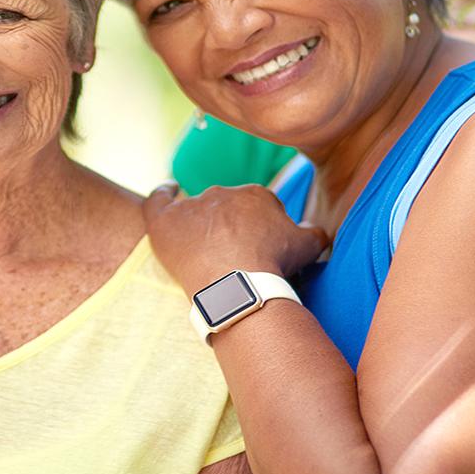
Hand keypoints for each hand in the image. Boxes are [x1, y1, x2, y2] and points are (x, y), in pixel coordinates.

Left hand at [142, 182, 328, 293]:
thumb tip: (316, 230)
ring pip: (196, 210)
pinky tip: (167, 191)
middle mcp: (223, 193)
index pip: (255, 207)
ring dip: (200, 224)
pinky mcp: (166, 221)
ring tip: (202, 250)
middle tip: (231, 259)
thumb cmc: (272, 265)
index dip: (257, 230)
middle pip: (226, 208)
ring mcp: (193, 206)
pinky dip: (161, 194)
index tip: (257, 252)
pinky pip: (158, 200)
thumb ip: (315, 233)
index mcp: (256, 195)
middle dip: (230, 229)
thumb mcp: (308, 247)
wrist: (237, 281)